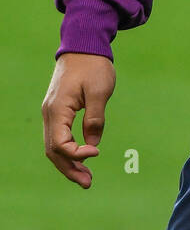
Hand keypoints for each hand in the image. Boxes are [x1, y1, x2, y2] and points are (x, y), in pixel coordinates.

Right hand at [42, 53, 115, 188]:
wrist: (83, 46)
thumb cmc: (93, 66)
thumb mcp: (99, 91)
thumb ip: (95, 118)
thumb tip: (93, 143)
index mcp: (57, 109)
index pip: (59, 143)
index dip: (77, 153)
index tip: (97, 152)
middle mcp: (50, 114)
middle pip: (53, 151)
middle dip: (69, 169)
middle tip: (88, 183)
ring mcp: (51, 113)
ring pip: (53, 146)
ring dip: (68, 163)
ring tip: (86, 179)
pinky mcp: (58, 112)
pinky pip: (58, 138)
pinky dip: (68, 151)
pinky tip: (82, 160)